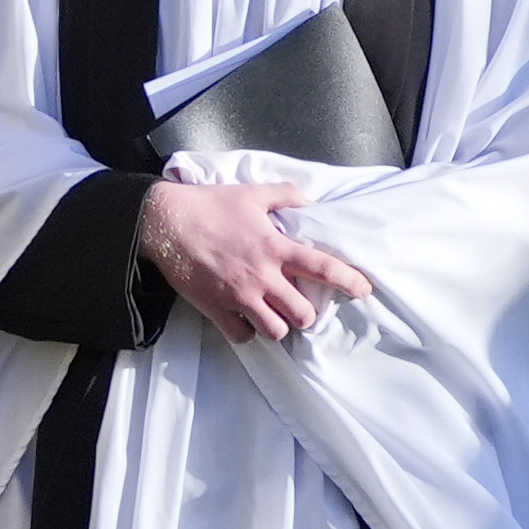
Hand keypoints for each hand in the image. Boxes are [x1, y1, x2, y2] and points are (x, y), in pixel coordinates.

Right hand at [140, 178, 372, 344]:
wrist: (165, 222)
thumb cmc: (210, 205)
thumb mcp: (252, 193)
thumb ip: (285, 195)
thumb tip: (309, 201)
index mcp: (274, 247)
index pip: (322, 267)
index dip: (349, 281)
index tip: (363, 290)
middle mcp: (261, 276)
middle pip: (302, 314)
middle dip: (306, 314)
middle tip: (300, 306)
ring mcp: (238, 296)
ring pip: (275, 331)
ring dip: (278, 325)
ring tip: (273, 315)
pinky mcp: (215, 309)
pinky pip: (242, 335)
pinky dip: (247, 331)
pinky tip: (246, 319)